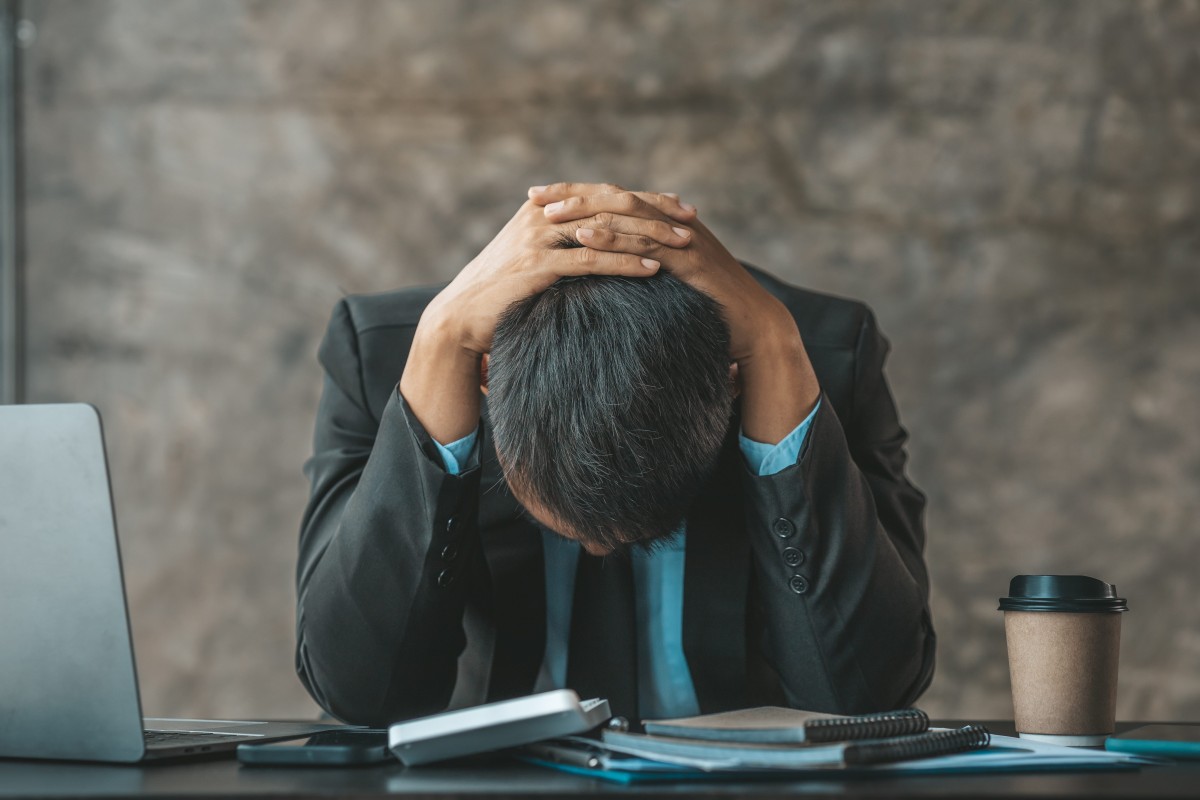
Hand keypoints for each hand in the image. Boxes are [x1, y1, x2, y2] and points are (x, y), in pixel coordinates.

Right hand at [402, 190, 694, 443]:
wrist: (461, 315)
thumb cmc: (503, 292)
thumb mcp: (535, 258)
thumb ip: (564, 244)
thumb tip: (601, 245)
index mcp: (547, 208)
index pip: (607, 195)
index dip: (647, 199)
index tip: (682, 207)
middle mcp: (544, 215)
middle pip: (612, 206)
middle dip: (656, 212)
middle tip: (693, 221)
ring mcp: (539, 239)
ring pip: (607, 230)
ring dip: (650, 237)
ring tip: (685, 245)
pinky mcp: (538, 266)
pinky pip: (592, 261)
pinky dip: (626, 264)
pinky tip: (654, 271)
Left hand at [530, 183, 789, 362]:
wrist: (751, 326)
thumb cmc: (709, 308)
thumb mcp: (668, 281)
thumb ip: (641, 267)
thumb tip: (603, 271)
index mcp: (666, 220)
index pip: (614, 198)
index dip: (576, 194)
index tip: (539, 197)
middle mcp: (673, 220)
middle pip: (615, 196)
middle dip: (573, 194)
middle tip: (535, 197)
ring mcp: (682, 237)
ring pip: (627, 214)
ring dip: (586, 211)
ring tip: (549, 214)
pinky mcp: (688, 259)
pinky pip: (644, 243)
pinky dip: (613, 238)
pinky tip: (584, 237)